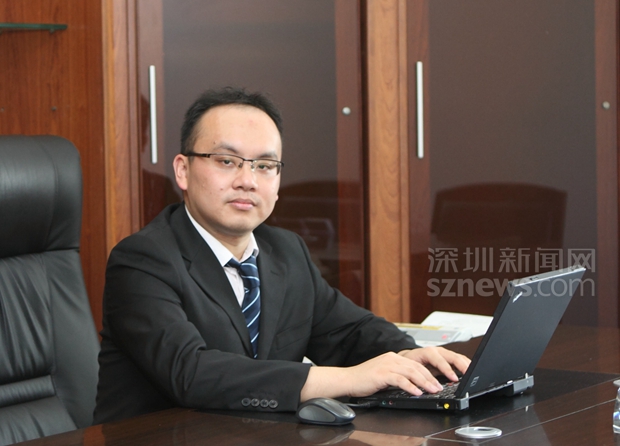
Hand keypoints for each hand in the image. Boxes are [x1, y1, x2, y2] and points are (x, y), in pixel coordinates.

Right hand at [299, 347, 469, 401]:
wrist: (348, 379)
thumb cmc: (365, 380)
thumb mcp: (385, 376)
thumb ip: (399, 376)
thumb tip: (416, 384)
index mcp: (394, 357)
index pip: (417, 364)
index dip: (430, 372)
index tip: (441, 380)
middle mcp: (392, 358)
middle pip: (417, 367)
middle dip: (431, 377)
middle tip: (442, 386)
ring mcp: (387, 365)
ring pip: (411, 372)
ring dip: (424, 382)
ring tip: (434, 390)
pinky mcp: (381, 373)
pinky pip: (400, 379)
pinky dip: (410, 386)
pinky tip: (417, 392)